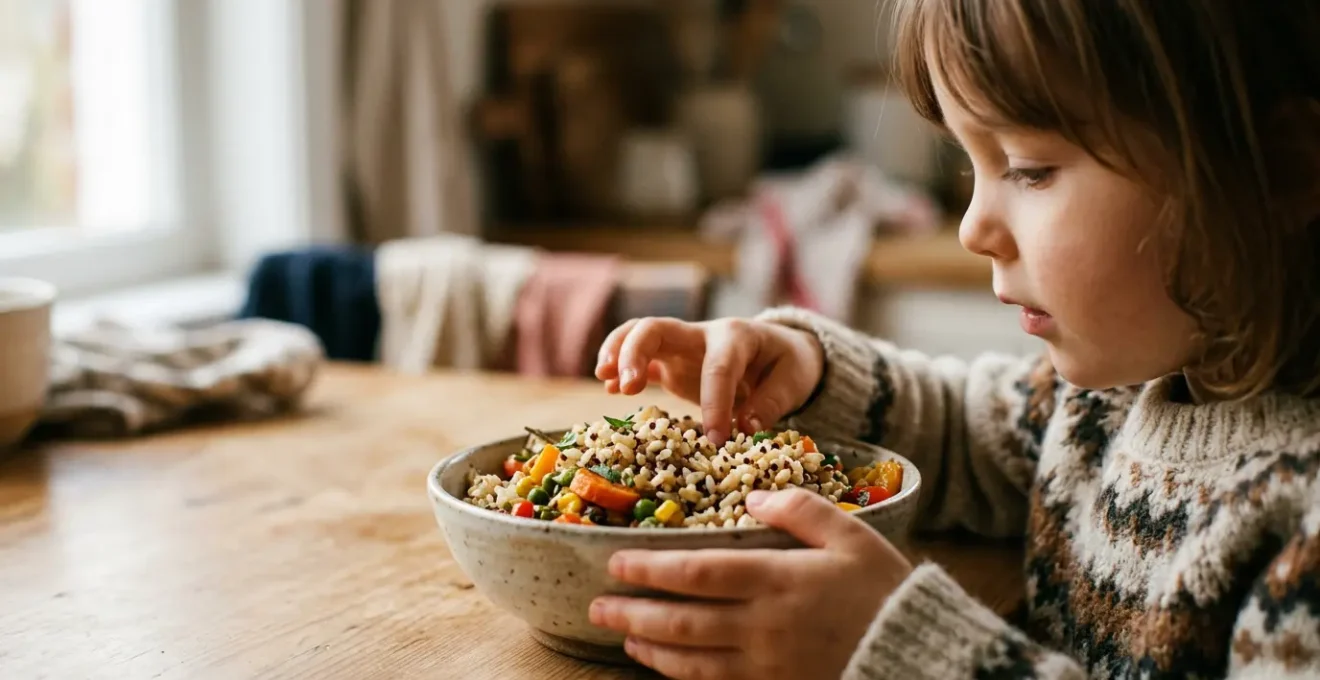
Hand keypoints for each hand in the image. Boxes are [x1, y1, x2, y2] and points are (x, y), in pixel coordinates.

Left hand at [589, 489, 913, 679]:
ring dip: (650, 646)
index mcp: (778, 580)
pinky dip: (683, 676)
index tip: (617, 562)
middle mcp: (763, 625)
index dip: (651, 569)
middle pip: (682, 620)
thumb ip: (800, 509)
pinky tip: (665, 665)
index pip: (698, 573)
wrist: (916, 652)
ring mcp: (766, 664)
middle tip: (597, 604)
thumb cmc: (883, 589)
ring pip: (692, 659)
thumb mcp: (850, 535)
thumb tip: (754, 495)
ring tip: (622, 633)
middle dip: (634, 611)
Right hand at [595, 317, 824, 444]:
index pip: (718, 366)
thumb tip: (745, 427)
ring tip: (606, 380)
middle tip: (629, 387)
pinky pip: (639, 357)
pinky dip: (621, 370)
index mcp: (737, 337)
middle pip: (657, 328)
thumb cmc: (787, 366)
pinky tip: (611, 389)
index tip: (716, 438)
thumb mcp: (793, 380)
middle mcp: (702, 335)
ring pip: (638, 334)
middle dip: (637, 353)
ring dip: (617, 352)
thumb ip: (771, 403)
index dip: (714, 402)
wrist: (780, 351)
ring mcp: (682, 346)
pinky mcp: (670, 362)